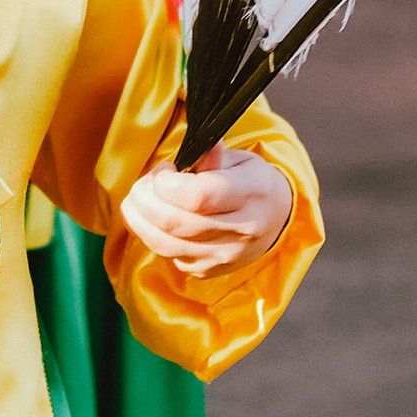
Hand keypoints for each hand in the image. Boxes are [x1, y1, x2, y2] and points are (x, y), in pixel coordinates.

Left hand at [120, 140, 293, 277]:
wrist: (277, 219)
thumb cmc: (252, 182)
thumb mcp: (239, 159)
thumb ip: (210, 154)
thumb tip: (190, 146)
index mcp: (252, 194)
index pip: (199, 197)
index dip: (167, 184)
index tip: (165, 171)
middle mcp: (241, 231)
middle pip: (174, 222)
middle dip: (144, 198)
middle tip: (145, 184)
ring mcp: (224, 256)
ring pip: (164, 244)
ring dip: (139, 219)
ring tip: (140, 199)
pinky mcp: (208, 270)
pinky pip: (167, 256)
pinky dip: (153, 236)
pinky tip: (156, 219)